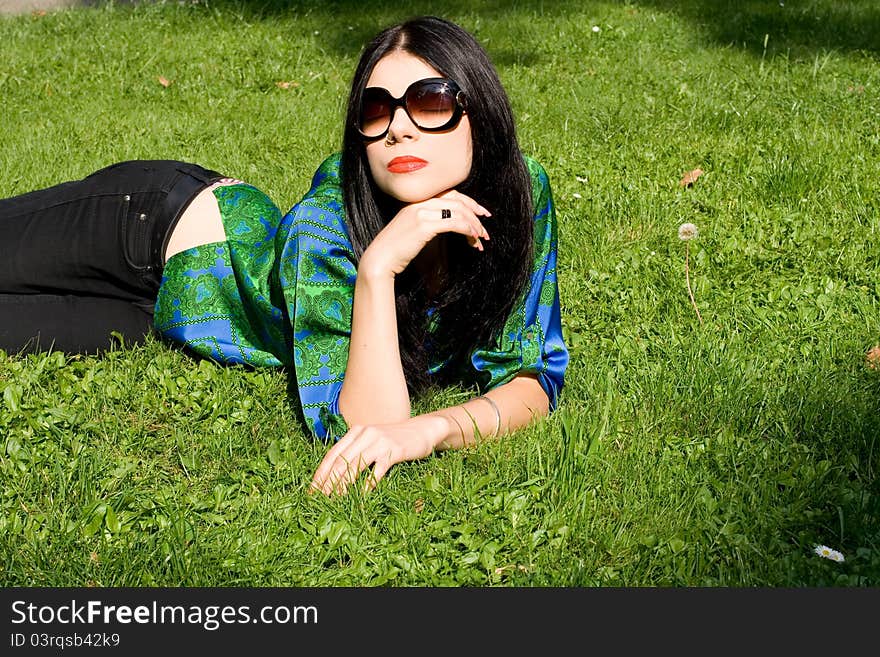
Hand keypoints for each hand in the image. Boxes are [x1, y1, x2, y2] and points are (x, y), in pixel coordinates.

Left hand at [309, 415, 448, 495]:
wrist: (423, 429)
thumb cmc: (396, 440)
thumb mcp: (372, 441)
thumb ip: (357, 450)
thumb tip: (336, 474)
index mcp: (356, 432)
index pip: (331, 454)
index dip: (320, 474)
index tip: (312, 491)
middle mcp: (364, 434)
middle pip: (340, 461)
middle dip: (327, 483)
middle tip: (319, 501)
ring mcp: (379, 441)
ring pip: (354, 465)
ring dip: (342, 485)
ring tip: (334, 501)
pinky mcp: (393, 450)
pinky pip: (376, 470)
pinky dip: (367, 484)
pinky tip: (360, 497)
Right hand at [358, 190, 491, 278]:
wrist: (380, 259)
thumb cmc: (397, 250)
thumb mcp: (414, 231)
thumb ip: (431, 223)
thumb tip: (453, 225)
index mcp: (418, 201)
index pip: (450, 194)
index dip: (470, 202)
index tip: (482, 214)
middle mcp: (420, 202)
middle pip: (457, 200)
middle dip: (476, 213)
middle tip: (486, 229)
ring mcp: (421, 212)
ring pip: (458, 211)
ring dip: (473, 225)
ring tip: (480, 239)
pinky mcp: (424, 225)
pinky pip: (454, 223)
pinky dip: (467, 230)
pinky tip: (472, 238)